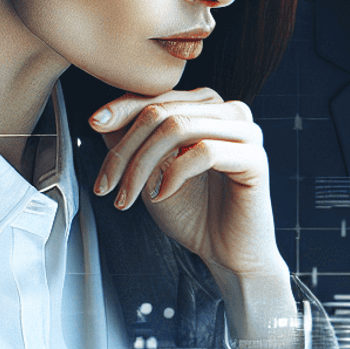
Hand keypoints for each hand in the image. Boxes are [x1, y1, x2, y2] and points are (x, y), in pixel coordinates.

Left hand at [89, 88, 295, 344]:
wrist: (226, 252)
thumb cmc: (193, 212)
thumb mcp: (150, 171)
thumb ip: (132, 141)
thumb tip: (102, 117)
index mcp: (209, 107)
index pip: (157, 96)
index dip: (121, 109)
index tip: (93, 125)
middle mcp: (231, 111)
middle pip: (163, 111)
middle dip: (126, 149)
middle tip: (106, 184)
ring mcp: (247, 133)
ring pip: (178, 127)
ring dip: (142, 163)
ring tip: (128, 195)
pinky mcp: (255, 159)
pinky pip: (204, 152)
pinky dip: (174, 174)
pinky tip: (162, 195)